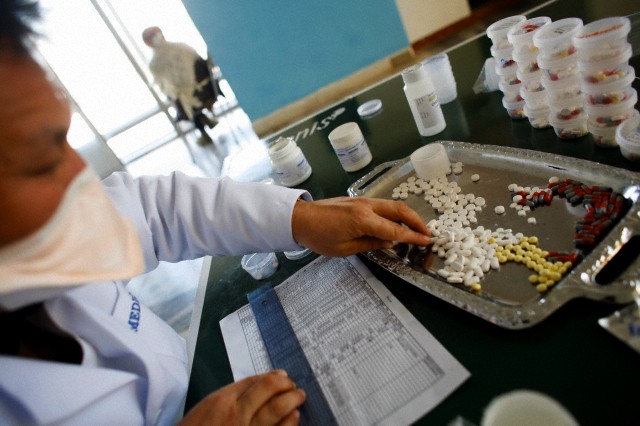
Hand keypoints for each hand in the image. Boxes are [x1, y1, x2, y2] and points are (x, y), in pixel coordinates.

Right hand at [180, 370, 304, 425]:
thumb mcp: (210, 405)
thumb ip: (235, 393)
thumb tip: (264, 381)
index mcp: (223, 401)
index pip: (257, 380)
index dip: (275, 377)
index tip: (284, 377)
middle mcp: (236, 415)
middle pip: (270, 390)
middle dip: (288, 386)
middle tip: (295, 388)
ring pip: (278, 411)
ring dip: (293, 402)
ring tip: (297, 400)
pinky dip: (289, 423)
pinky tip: (293, 418)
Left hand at [291, 197, 430, 255]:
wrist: (300, 218)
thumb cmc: (319, 237)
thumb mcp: (345, 248)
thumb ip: (371, 243)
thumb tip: (390, 242)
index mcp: (363, 220)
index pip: (395, 230)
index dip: (412, 236)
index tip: (426, 241)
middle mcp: (366, 206)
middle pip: (399, 210)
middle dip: (416, 221)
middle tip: (427, 232)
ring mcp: (362, 200)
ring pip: (392, 205)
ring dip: (407, 215)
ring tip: (416, 227)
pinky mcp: (358, 200)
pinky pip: (382, 205)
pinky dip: (394, 213)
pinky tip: (397, 222)